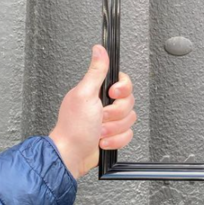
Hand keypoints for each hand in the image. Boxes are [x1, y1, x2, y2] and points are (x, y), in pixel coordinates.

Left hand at [49, 45, 136, 179]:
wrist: (73, 154)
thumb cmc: (74, 127)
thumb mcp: (85, 94)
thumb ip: (96, 71)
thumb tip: (99, 50)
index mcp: (98, 90)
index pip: (123, 81)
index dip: (121, 89)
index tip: (111, 94)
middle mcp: (105, 103)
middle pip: (129, 102)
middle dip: (115, 114)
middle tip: (101, 116)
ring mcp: (110, 120)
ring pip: (130, 119)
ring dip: (113, 128)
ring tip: (99, 130)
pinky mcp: (114, 134)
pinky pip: (128, 134)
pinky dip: (115, 140)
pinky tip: (103, 140)